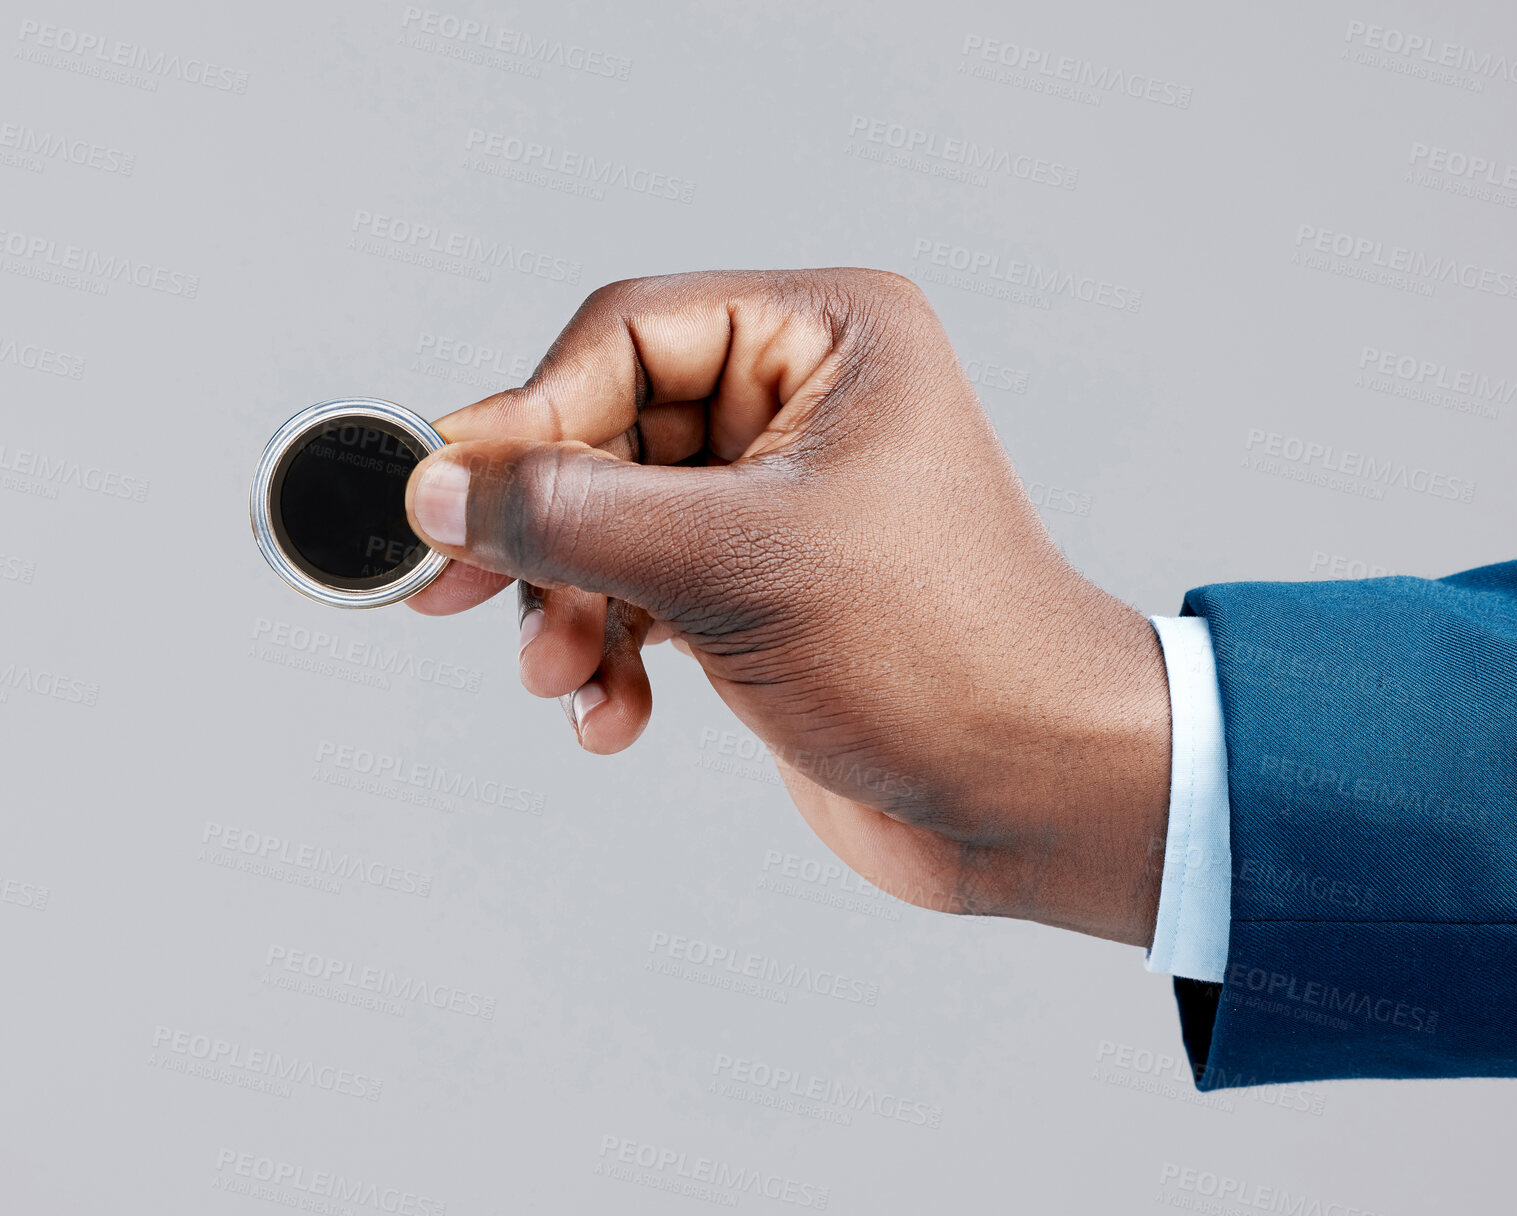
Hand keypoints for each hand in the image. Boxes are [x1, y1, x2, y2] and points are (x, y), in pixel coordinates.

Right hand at [403, 270, 1171, 944]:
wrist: (1032, 793)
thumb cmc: (938, 653)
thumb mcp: (732, 566)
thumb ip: (569, 516)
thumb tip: (436, 487)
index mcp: (826, 339)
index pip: (625, 334)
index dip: (528, 415)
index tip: (446, 497)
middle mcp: (802, 405)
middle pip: (606, 431)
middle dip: (542, 528)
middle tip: (456, 593)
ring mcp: (781, 502)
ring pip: (614, 522)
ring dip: (568, 603)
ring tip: (562, 674)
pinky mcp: (763, 589)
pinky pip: (644, 592)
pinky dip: (610, 651)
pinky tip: (612, 715)